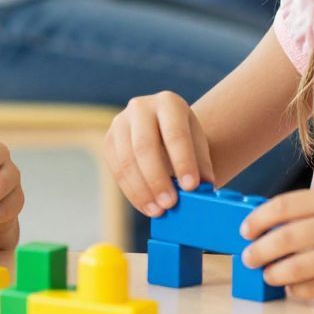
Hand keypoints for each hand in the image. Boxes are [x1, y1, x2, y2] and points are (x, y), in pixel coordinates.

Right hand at [105, 92, 212, 216]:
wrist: (163, 130)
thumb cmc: (185, 141)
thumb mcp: (198, 146)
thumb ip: (201, 166)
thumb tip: (205, 188)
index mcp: (168, 102)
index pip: (175, 133)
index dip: (183, 161)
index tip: (191, 187)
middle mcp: (141, 107)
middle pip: (145, 146)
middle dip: (158, 178)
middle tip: (171, 204)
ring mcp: (120, 123)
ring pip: (127, 160)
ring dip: (143, 190)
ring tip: (159, 210)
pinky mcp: (109, 141)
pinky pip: (117, 170)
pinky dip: (132, 192)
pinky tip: (146, 206)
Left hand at [239, 188, 313, 298]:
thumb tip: (271, 228)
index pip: (283, 207)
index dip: (258, 220)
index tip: (245, 231)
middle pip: (285, 239)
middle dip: (259, 250)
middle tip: (248, 258)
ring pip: (297, 267)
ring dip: (275, 273)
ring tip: (267, 274)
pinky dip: (299, 289)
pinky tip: (293, 286)